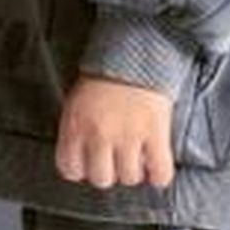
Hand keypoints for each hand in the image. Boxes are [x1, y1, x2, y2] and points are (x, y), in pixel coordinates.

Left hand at [55, 72, 176, 189]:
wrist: (136, 51)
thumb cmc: (105, 76)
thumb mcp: (77, 101)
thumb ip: (76, 130)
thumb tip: (82, 158)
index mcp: (75, 125)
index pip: (70, 169)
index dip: (82, 169)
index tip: (90, 164)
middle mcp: (99, 134)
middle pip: (101, 178)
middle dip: (109, 172)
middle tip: (116, 161)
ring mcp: (128, 135)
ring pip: (129, 177)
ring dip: (134, 171)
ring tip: (137, 157)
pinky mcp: (155, 132)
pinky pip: (159, 172)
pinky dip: (159, 174)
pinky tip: (156, 165)